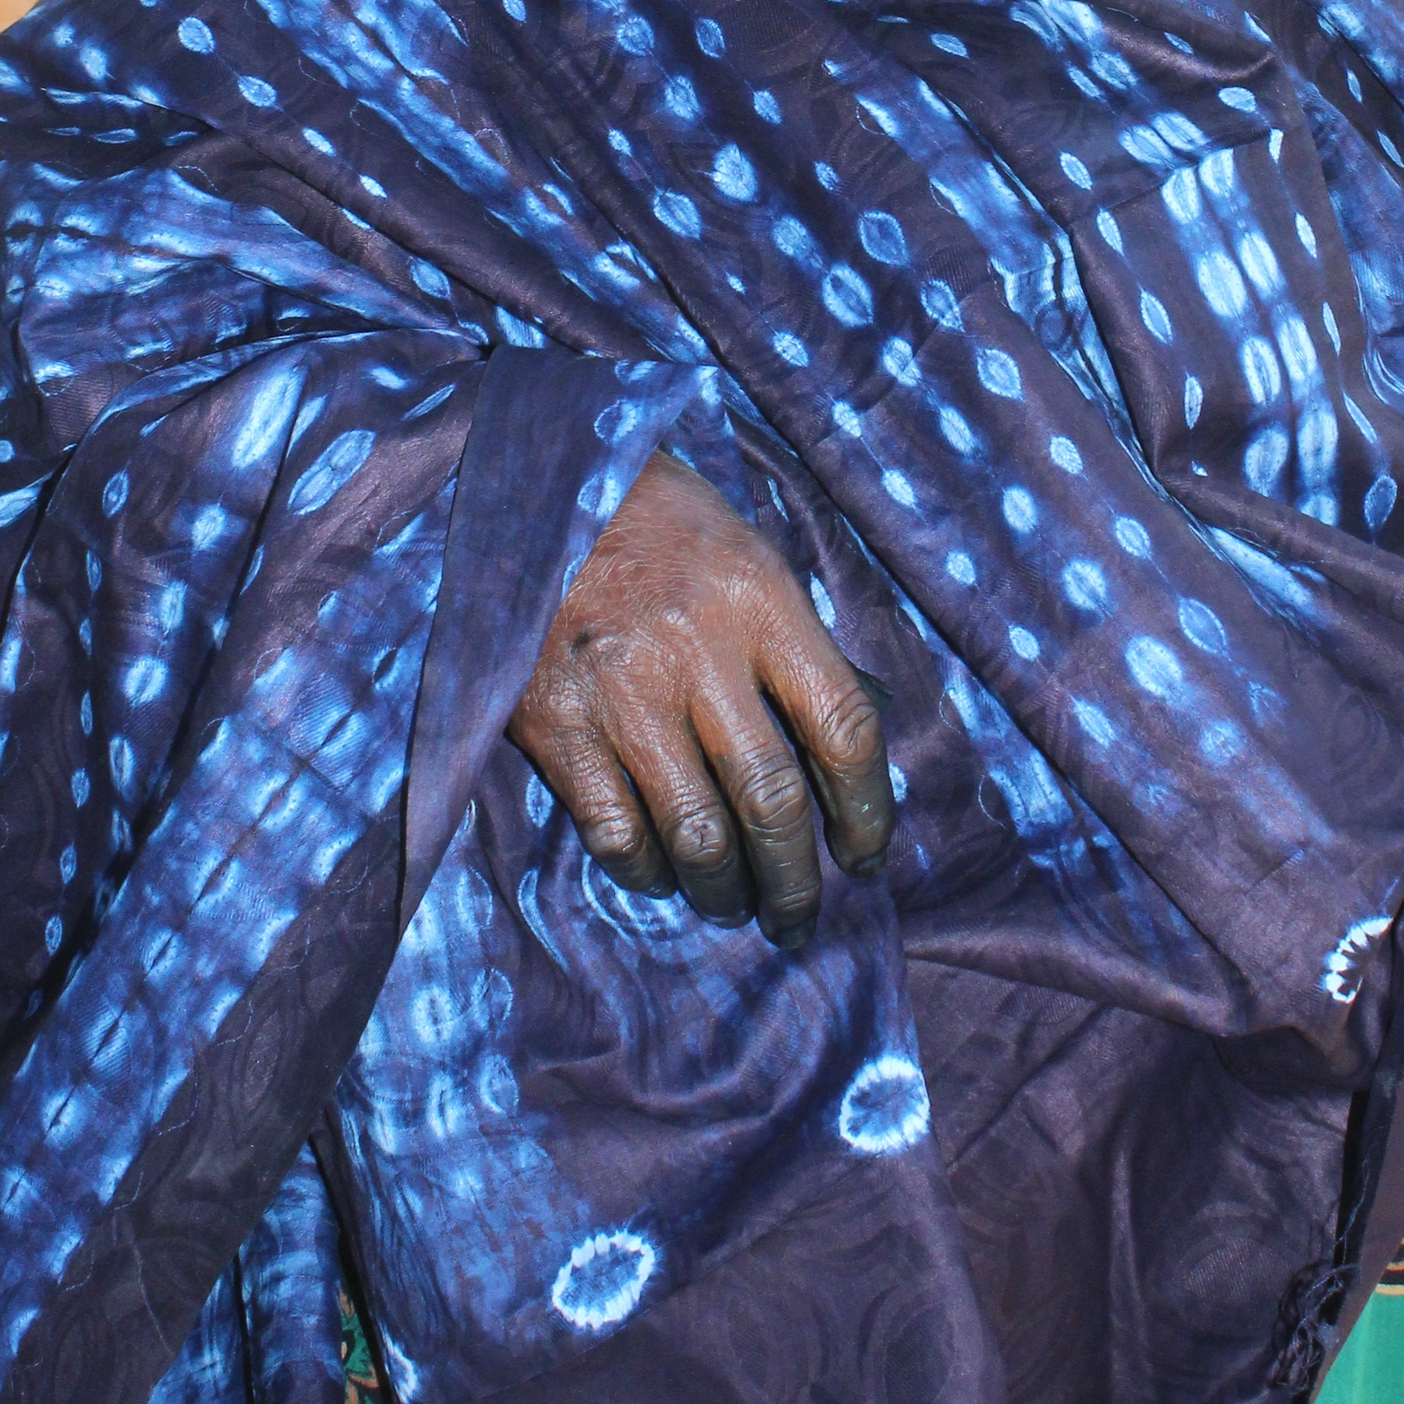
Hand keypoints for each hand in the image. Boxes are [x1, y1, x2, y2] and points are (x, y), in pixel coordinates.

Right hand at [508, 452, 893, 949]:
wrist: (534, 489)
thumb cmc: (661, 526)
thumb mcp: (749, 556)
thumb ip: (794, 647)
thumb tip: (843, 757)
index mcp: (760, 600)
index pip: (844, 728)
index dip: (868, 809)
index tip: (865, 854)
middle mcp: (696, 650)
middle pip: (774, 801)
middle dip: (796, 878)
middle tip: (800, 914)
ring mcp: (620, 692)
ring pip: (698, 836)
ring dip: (726, 892)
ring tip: (736, 907)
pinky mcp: (554, 725)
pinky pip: (616, 834)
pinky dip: (648, 872)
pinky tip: (662, 874)